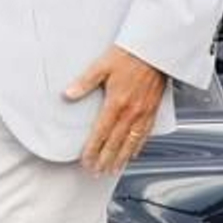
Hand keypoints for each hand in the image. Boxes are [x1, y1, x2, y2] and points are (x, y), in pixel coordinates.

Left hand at [68, 46, 166, 173]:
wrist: (155, 50)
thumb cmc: (129, 55)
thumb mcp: (101, 65)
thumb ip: (84, 82)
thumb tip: (67, 94)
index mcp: (117, 103)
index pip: (101, 133)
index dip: (93, 149)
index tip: (86, 161)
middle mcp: (132, 112)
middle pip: (116, 142)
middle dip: (106, 160)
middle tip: (97, 172)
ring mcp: (144, 112)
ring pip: (132, 142)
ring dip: (121, 158)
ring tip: (113, 169)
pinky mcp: (153, 110)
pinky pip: (146, 134)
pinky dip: (138, 147)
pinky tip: (133, 153)